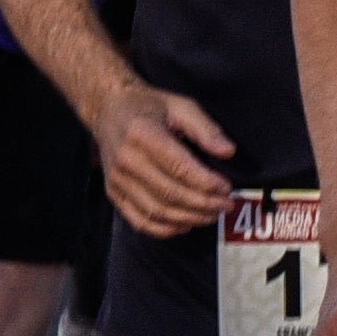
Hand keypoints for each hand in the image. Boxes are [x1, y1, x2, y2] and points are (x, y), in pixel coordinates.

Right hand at [92, 84, 236, 236]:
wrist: (108, 110)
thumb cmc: (148, 106)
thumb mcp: (180, 106)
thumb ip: (205, 129)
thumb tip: (228, 151)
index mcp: (143, 133)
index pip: (179, 167)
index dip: (206, 183)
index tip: (226, 188)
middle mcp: (126, 160)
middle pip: (170, 193)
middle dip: (203, 204)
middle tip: (225, 205)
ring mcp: (117, 180)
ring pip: (157, 211)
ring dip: (188, 218)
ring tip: (212, 215)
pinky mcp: (113, 193)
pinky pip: (140, 221)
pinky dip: (165, 229)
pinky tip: (186, 224)